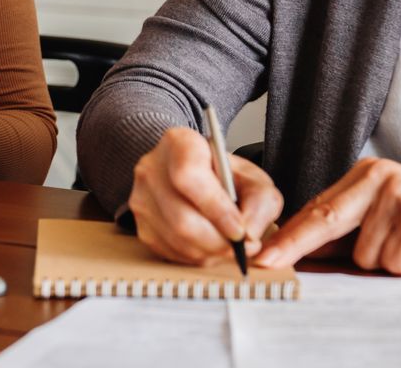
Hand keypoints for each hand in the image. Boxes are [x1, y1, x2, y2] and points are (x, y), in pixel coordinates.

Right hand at [127, 126, 282, 266]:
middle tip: (242, 247)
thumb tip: (249, 236)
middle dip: (218, 241)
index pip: (189, 177)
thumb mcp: (253, 178)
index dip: (216, 209)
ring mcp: (141, 198)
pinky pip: (169, 253)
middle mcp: (151, 169)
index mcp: (179, 143)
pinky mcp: (140, 225)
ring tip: (229, 247)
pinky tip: (210, 247)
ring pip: (176, 240)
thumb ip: (260, 203)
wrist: (196, 174)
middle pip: (181, 218)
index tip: (240, 230)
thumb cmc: (224, 175)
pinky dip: (196, 257)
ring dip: (210, 253)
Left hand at [253, 158, 400, 273]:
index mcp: (369, 175)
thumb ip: (357, 227)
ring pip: (365, 255)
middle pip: (323, 221)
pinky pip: (394, 262)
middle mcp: (378, 178)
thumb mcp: (394, 217)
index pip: (319, 208)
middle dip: (294, 247)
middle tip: (268, 264)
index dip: (290, 235)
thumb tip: (309, 251)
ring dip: (392, 264)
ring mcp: (396, 195)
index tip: (263, 253)